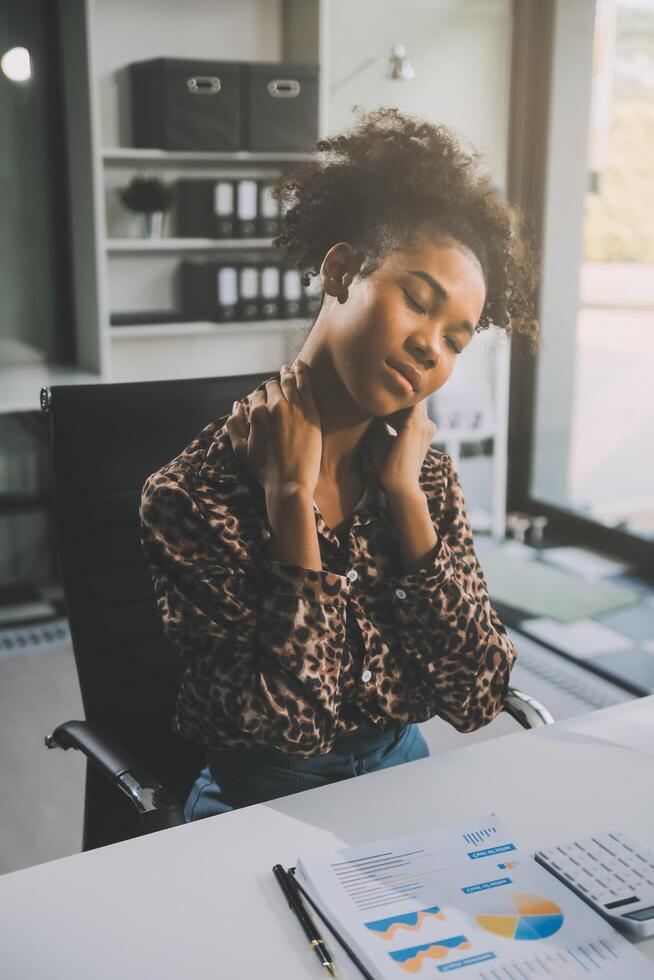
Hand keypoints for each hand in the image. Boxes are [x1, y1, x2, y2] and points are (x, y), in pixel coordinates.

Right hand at [225, 359, 322, 497]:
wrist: (290, 482)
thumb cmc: (264, 469)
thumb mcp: (240, 449)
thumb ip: (235, 425)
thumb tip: (236, 405)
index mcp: (256, 413)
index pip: (256, 396)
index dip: (259, 399)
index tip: (264, 401)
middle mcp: (274, 406)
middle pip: (272, 386)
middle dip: (273, 387)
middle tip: (277, 387)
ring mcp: (294, 407)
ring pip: (288, 381)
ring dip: (287, 373)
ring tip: (288, 368)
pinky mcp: (311, 411)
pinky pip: (306, 384)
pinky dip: (302, 372)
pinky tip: (301, 365)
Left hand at [368, 401, 436, 496]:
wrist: (400, 486)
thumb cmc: (390, 467)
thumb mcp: (383, 439)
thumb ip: (381, 423)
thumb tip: (368, 408)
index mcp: (423, 429)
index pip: (409, 407)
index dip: (392, 404)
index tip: (372, 404)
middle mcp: (427, 425)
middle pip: (409, 401)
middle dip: (391, 400)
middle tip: (371, 399)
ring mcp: (424, 424)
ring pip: (406, 400)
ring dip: (390, 400)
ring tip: (371, 401)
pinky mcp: (414, 424)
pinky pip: (403, 404)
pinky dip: (389, 404)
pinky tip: (373, 406)